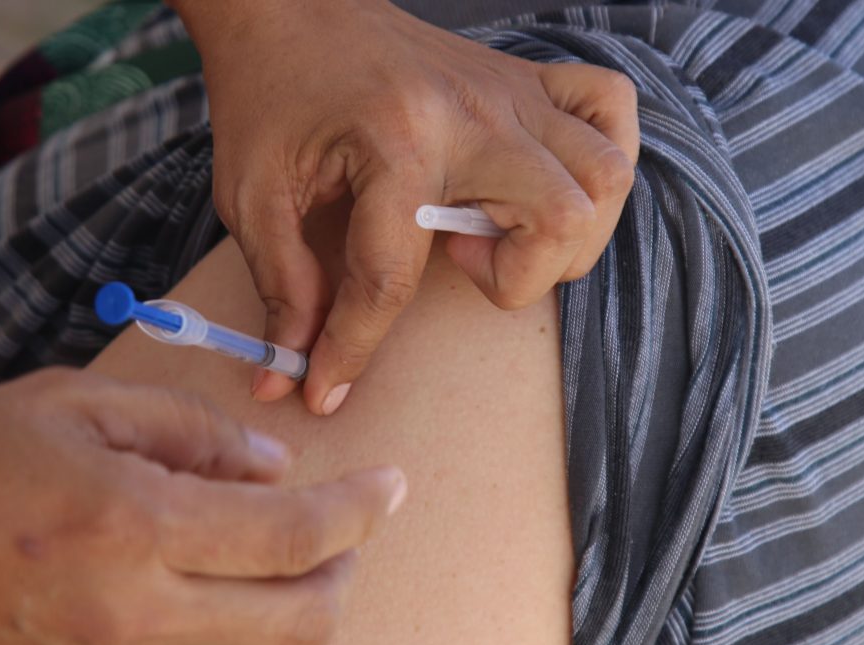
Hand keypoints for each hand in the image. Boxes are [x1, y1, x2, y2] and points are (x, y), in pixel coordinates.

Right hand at [0, 369, 405, 644]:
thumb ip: (183, 431)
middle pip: (300, 626)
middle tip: (352, 527)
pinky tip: (219, 587)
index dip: (360, 510)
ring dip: (297, 609)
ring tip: (289, 553)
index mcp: (131, 524)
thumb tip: (269, 464)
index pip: (292, 534)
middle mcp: (134, 616)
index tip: (392, 486)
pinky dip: (234, 634)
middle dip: (346, 574)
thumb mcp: (65, 406)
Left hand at [174, 0, 637, 414]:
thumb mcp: (252, 195)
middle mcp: (471, 114)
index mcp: (395, 143)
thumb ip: (281, 287)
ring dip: (566, 233)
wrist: (290, 8)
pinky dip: (601, 157)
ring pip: (604, 176)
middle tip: (459, 261)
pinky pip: (611, 107)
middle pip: (558, 219)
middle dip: (517, 277)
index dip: (355, 348)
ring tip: (498, 228)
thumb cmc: (267, 94)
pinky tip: (545, 181)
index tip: (328, 388)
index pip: (394, 279)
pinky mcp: (523, 77)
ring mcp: (508, 90)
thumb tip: (289, 375)